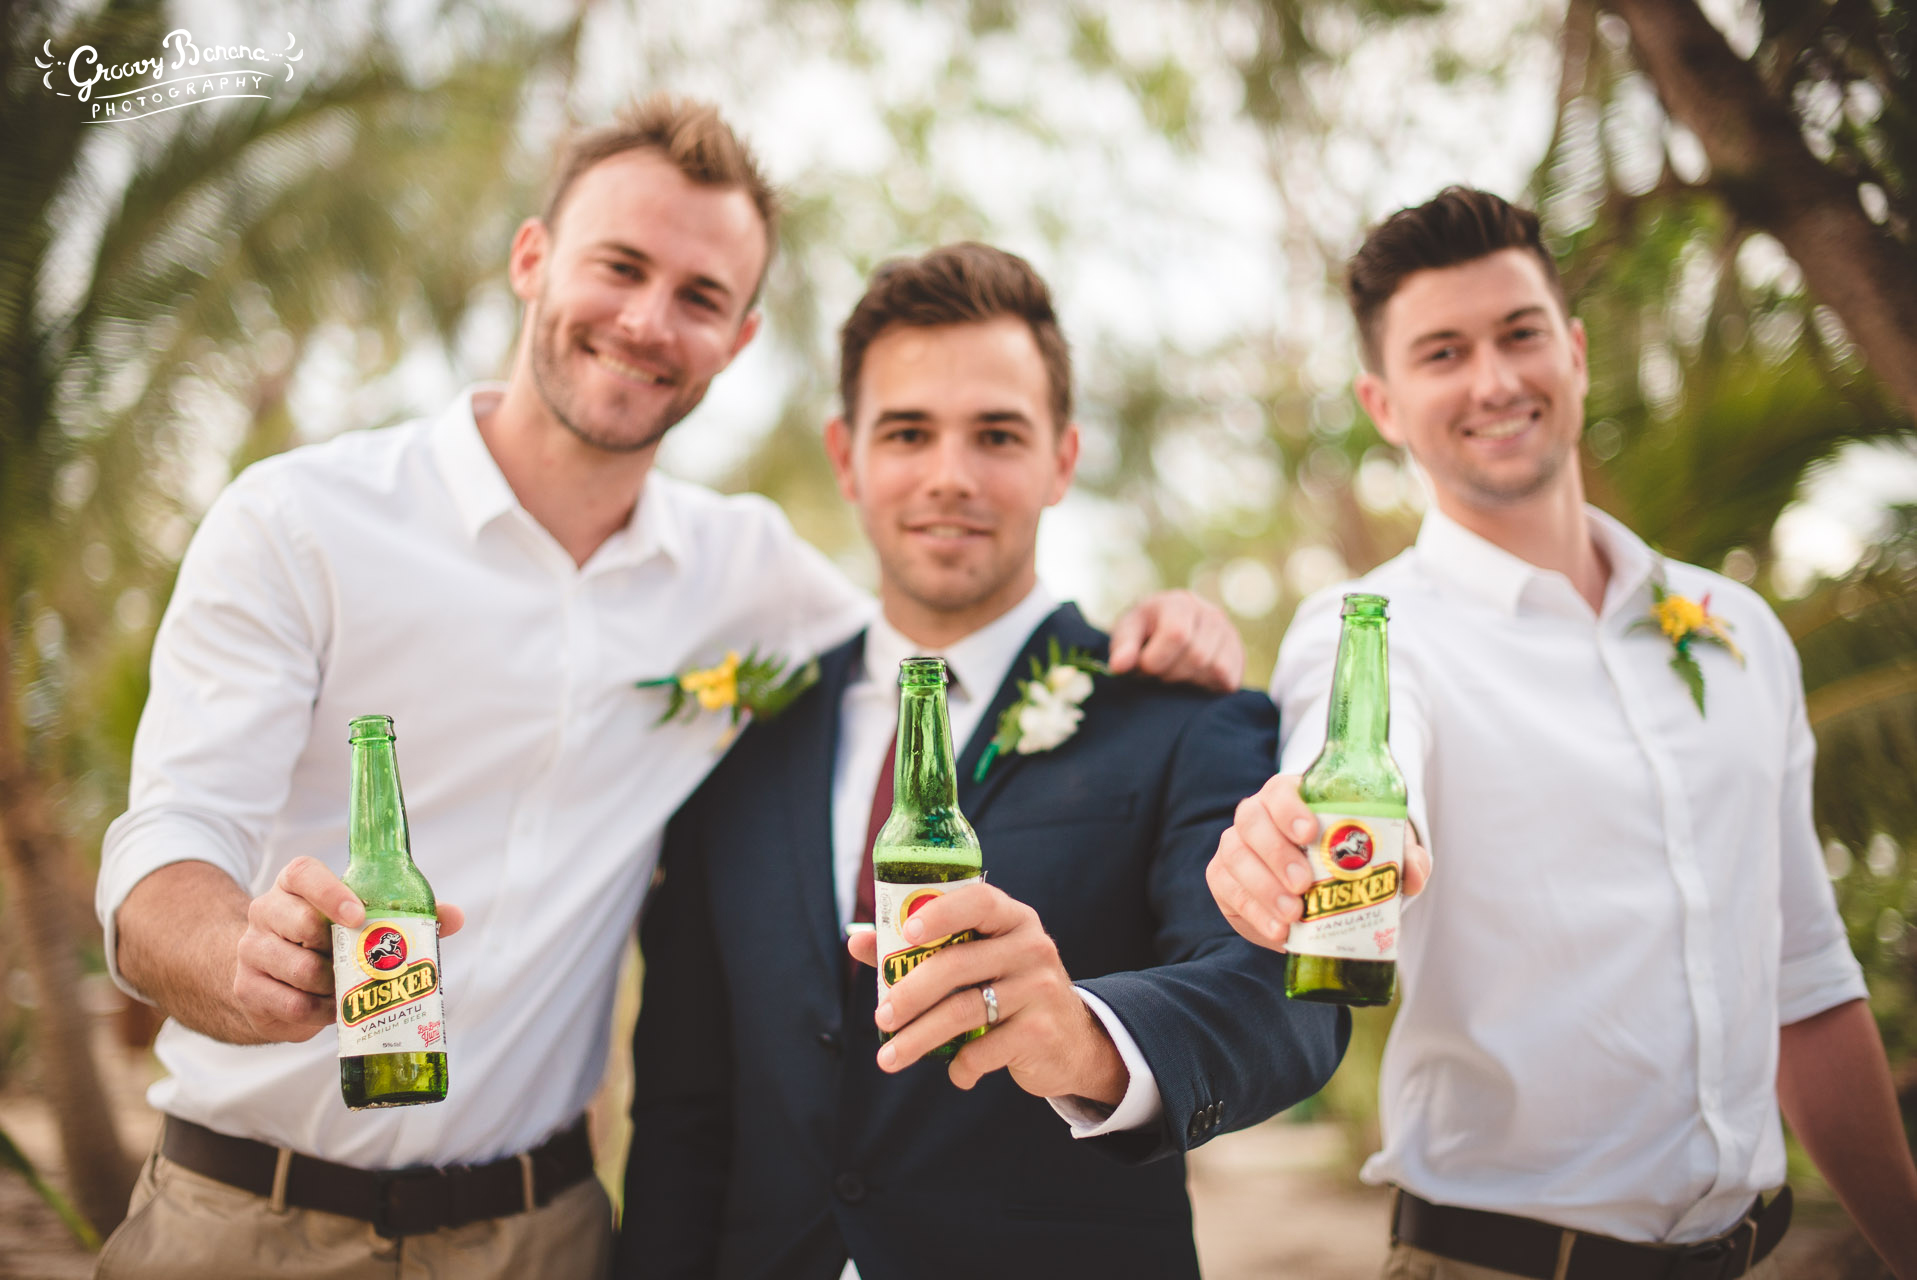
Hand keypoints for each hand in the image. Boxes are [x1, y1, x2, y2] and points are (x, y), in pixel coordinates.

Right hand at [232, 855, 464, 1041]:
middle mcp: (266, 911)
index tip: (359, 915)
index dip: (331, 893)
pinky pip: (292, 1004)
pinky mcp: (247, 988)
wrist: (271, 976)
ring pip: (300, 969)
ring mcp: (252, 950)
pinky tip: (331, 1008)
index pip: (304, 874)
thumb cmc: (328, 939)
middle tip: (361, 961)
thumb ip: (408, 914)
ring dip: (333, 984)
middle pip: (301, 923)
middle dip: (339, 948)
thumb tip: (454, 916)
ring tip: (348, 986)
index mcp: (294, 884)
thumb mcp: (359, 921)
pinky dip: (320, 1011)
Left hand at [846, 884, 1126, 1103]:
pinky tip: (955, 1073)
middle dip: (910, 994)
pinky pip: (984, 1051)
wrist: (1074, 1040)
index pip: (977, 901)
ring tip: (890, 1059)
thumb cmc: (1009, 989)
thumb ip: (921, 947)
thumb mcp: (978, 959)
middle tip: (880, 1018)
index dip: (939, 913)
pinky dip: (961, 1067)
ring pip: (964, 1012)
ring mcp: (1040, 989)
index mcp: (1013, 919)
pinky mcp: (1041, 1032)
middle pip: (957, 965)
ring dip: (919, 1038)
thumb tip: (857, 938)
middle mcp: (1031, 947)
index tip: (904, 933)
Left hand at [1108, 589, 1243, 691]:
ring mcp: (1229, 633)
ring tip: (1173, 674)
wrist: (1166, 628)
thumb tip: (1120, 666)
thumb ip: (1122, 647)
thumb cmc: (1143, 632)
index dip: (1156, 660)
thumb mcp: (1126, 632)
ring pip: (1216, 670)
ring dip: (1189, 682)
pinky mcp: (1239, 655)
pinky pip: (1229, 680)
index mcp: (1179, 603)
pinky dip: (1207, 687)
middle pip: (1197, 656)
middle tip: (1156, 674)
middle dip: (1170, 674)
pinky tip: (1190, 680)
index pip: (1177, 634)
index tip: (1142, 668)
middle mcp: (1210, 613)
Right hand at [1206, 774, 1429, 951]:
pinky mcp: (1224, 878)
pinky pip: (1226, 888)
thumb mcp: (1382, 852)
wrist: (1320, 886)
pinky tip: (1278, 931)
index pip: (1280, 790)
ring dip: (1262, 888)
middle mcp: (1257, 815)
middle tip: (1303, 885)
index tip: (1310, 832)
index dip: (1289, 808)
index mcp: (1291, 797)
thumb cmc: (1351, 857)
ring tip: (1293, 916)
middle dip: (1276, 854)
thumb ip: (1404, 858)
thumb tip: (1412, 874)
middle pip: (1252, 821)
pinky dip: (1252, 911)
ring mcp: (1236, 845)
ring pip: (1235, 856)